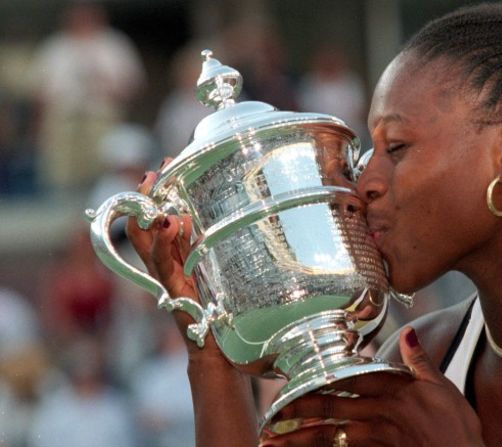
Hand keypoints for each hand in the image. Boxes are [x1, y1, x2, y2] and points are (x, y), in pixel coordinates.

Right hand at [125, 160, 216, 353]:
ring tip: (156, 188)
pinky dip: (165, 242)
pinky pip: (163, 263)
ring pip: (146, 242)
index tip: (160, 167)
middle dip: (142, 198)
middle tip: (152, 171)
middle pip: (141, 226)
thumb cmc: (215, 311)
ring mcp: (165, 278)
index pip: (153, 220)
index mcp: (172, 259)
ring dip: (150, 213)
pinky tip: (172, 222)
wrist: (214, 349)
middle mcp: (163, 267)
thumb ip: (197, 247)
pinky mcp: (174, 291)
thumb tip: (192, 215)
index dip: (152, 194)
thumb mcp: (209, 270)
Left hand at [262, 327, 484, 445]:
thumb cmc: (458, 426)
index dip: (319, 380)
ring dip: (300, 439)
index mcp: (394, 390)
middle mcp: (381, 412)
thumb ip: (420, 362)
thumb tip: (407, 332)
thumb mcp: (444, 387)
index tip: (293, 381)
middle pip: (331, 408)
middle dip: (298, 411)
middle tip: (269, 415)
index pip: (349, 380)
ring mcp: (378, 437)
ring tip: (272, 443)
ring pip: (331, 436)